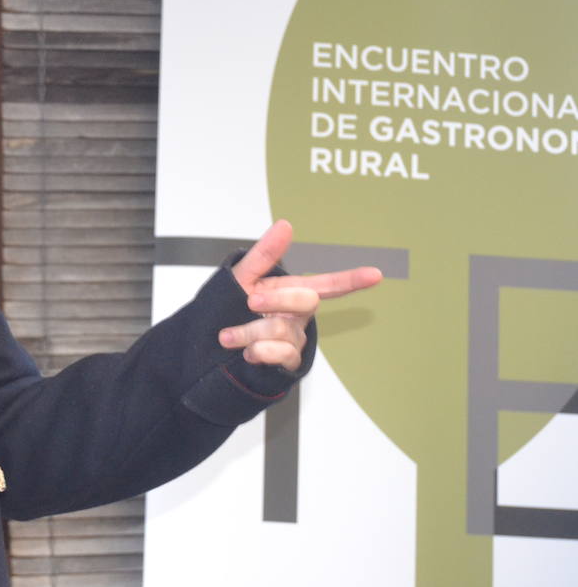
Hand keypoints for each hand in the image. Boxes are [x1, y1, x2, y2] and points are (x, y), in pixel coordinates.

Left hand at [218, 219, 380, 370]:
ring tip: (229, 335)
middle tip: (250, 302)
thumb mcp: (242, 277)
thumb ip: (264, 254)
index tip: (376, 274)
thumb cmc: (229, 307)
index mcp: (291, 291)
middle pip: (306, 301)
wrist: (211, 342)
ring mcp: (295, 338)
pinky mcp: (288, 361)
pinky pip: (282, 354)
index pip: (328, 284)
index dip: (351, 279)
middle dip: (276, 299)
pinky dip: (258, 351)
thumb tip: (285, 225)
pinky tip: (246, 351)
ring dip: (249, 331)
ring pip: (284, 330)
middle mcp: (298, 315)